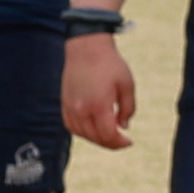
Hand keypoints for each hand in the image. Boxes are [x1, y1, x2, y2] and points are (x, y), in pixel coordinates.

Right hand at [61, 33, 137, 150]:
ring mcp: (70, 107)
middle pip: (95, 137)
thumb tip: (123, 127)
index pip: (108, 134)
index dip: (119, 143)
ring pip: (82, 134)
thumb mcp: (127, 85)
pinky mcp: (64, 103)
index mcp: (99, 104)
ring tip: (110, 136)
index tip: (129, 142)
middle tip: (122, 141)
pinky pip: (71, 126)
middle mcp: (81, 109)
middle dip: (111, 143)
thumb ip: (128, 109)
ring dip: (97, 139)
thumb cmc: (110, 65)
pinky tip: (94, 129)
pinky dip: (83, 132)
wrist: (86, 49)